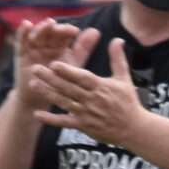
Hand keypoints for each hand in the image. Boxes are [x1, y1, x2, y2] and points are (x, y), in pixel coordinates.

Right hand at [11, 20, 95, 113]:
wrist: (46, 98)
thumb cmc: (64, 82)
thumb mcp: (74, 65)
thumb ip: (83, 48)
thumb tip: (96, 31)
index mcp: (61, 45)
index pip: (64, 34)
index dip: (67, 31)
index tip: (74, 31)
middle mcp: (47, 44)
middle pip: (50, 31)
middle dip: (54, 28)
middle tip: (57, 25)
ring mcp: (34, 47)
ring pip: (37, 33)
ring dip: (41, 27)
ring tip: (47, 24)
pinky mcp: (22, 53)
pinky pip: (21, 40)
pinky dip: (23, 32)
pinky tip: (26, 24)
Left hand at [35, 38, 149, 147]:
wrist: (135, 130)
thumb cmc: (128, 102)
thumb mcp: (124, 79)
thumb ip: (117, 58)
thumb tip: (117, 39)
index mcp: (101, 87)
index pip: (82, 78)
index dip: (67, 72)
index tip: (54, 63)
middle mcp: (92, 100)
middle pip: (68, 88)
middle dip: (51, 78)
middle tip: (35, 68)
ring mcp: (87, 114)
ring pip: (64, 102)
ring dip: (48, 94)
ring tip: (32, 84)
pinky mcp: (84, 126)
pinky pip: (65, 122)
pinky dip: (51, 120)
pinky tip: (37, 114)